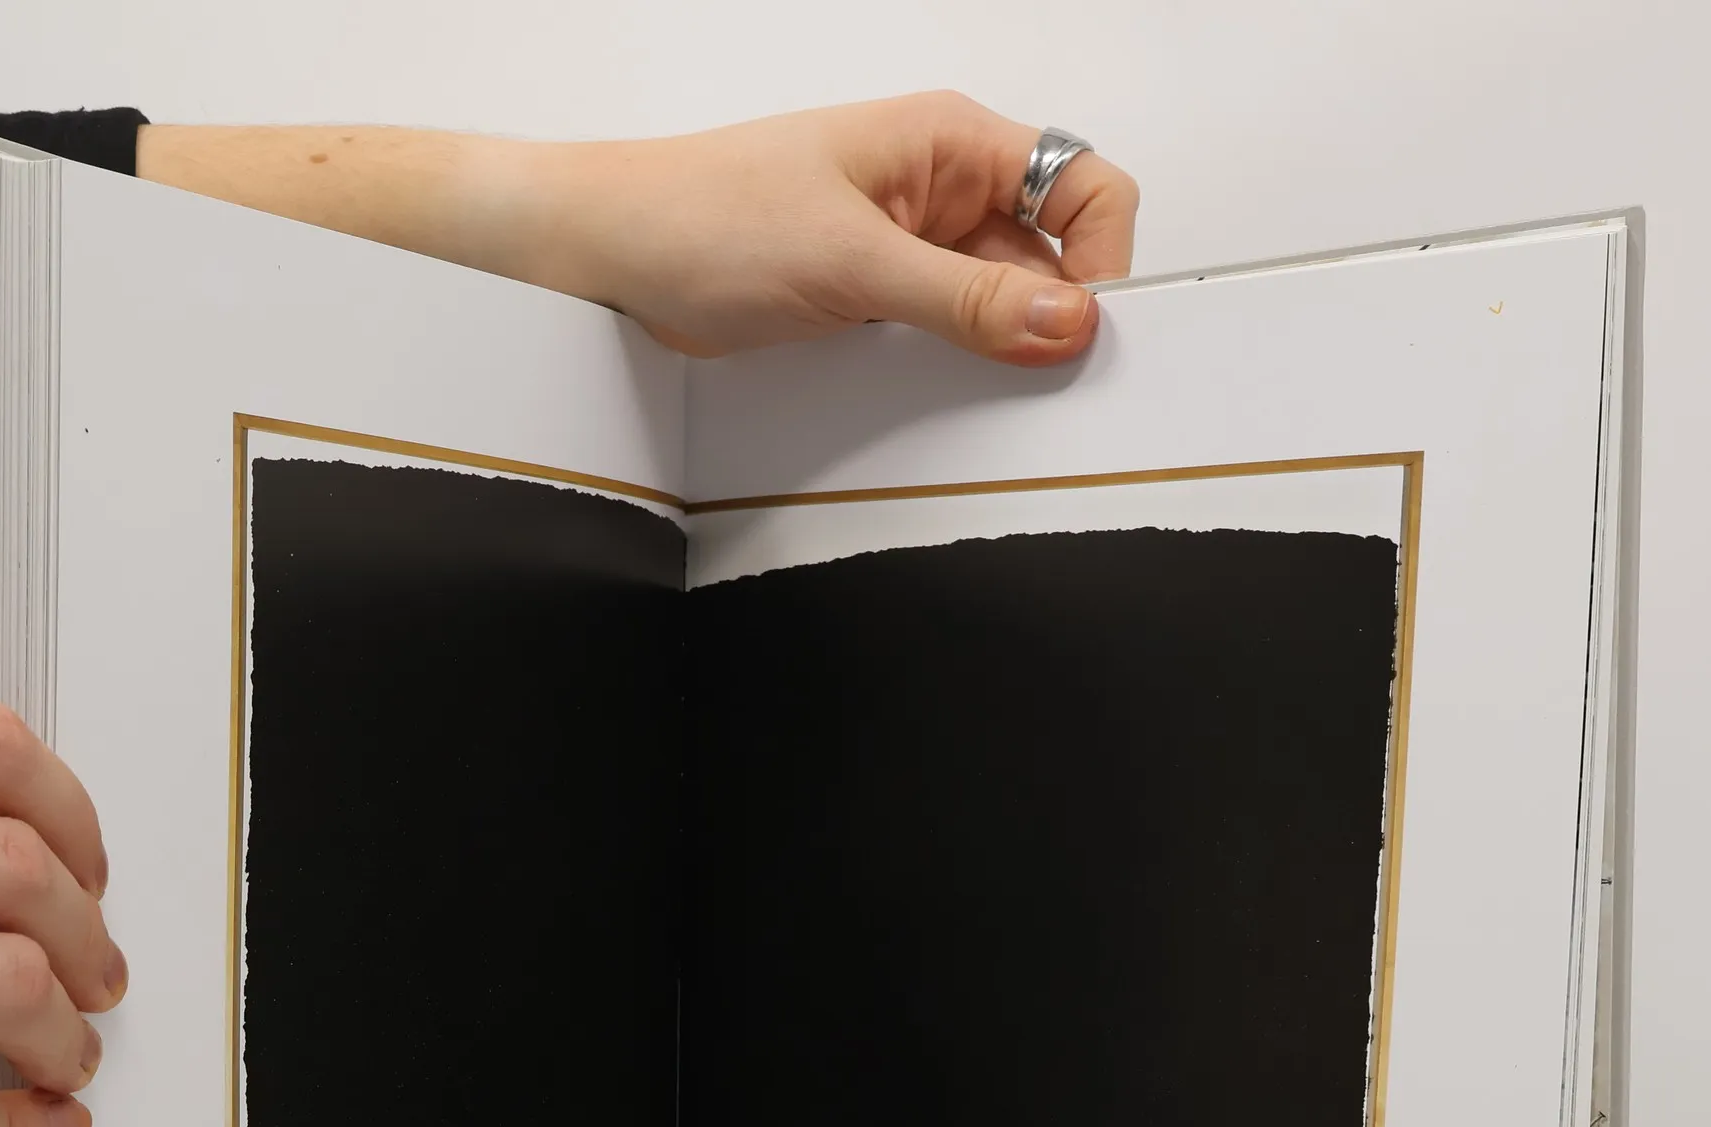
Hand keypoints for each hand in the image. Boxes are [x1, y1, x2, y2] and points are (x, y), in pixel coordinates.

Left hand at [139, 93, 1138, 367]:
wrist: (605, 255)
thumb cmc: (701, 217)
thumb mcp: (849, 264)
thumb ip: (964, 300)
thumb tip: (1067, 320)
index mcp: (948, 143)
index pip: (1083, 187)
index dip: (1104, 259)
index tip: (1087, 335)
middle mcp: (940, 190)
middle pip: (1053, 253)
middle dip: (1060, 316)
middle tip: (1051, 385)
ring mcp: (908, 251)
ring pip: (1002, 302)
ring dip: (1006, 349)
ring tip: (993, 396)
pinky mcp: (874, 302)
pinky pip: (948, 336)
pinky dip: (961, 369)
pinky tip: (951, 399)